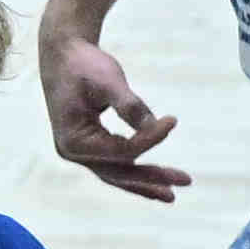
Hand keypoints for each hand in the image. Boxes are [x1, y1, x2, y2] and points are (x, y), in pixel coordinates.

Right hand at [43, 32, 188, 200]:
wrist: (63, 53)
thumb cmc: (83, 64)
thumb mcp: (107, 79)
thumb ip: (129, 104)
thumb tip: (153, 126)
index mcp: (73, 138)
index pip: (122, 150)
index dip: (150, 138)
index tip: (172, 120)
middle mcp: (72, 151)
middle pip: (119, 171)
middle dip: (153, 177)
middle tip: (186, 180)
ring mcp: (77, 152)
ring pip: (117, 173)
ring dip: (145, 182)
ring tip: (171, 194)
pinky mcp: (86, 147)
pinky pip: (113, 166)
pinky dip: (134, 174)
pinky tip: (154, 184)